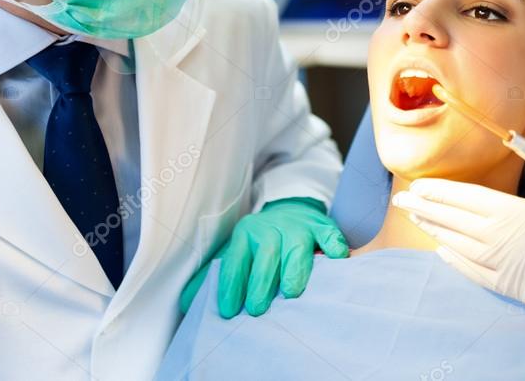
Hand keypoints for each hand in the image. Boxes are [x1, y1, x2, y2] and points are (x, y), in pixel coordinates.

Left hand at [179, 197, 348, 317]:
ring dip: (294, 269)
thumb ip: (211, 278)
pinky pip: (329, 234)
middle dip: (260, 282)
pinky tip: (336, 259)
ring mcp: (298, 227)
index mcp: (244, 235)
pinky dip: (334, 246)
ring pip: (296, 246)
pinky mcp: (321, 226)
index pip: (235, 261)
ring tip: (291, 293)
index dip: (230, 286)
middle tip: (256, 309)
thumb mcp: (234, 254)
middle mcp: (270, 229)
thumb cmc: (259, 244)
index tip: (227, 311)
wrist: (290, 211)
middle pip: (265, 254)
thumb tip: (188, 303)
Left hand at [393, 122, 524, 358]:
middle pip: (454, 220)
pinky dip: (454, 261)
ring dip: (435, 230)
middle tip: (401, 199)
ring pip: (458, 245)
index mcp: (517, 217)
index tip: (418, 184)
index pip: (467, 199)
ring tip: (416, 218)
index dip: (440, 190)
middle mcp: (502, 243)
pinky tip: (443, 253)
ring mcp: (504, 268)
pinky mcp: (512, 289)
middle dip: (426, 208)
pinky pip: (473, 272)